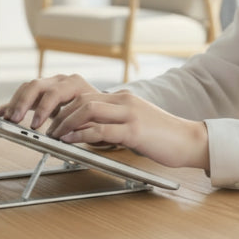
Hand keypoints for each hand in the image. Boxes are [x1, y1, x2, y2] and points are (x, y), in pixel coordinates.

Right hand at [0, 74, 100, 129]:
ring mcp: (51, 83)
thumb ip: (79, 126)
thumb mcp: (93, 121)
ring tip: (8, 118)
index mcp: (75, 85)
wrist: (103, 106)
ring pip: (28, 87)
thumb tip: (66, 135)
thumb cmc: (98, 115)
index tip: (36, 125)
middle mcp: (61, 80)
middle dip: (24, 103)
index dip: (43, 109)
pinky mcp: (42, 91)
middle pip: (37, 85)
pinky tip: (0, 112)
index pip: (55, 93)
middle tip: (15, 119)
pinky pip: (25, 93)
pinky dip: (13, 103)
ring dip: (16, 103)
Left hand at [48, 90, 209, 170]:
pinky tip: (71, 142)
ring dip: (66, 123)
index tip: (53, 121)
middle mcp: (124, 101)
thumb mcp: (135, 124)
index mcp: (123, 98)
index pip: (86, 97)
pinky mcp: (134, 131)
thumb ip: (114, 123)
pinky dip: (81, 135)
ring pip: (88, 110)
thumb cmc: (162, 136)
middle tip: (48, 130)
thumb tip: (89, 133)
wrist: (190, 140)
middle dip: (61, 114)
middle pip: (83, 100)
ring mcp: (130, 114)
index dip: (66, 108)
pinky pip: (101, 129)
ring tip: (55, 136)